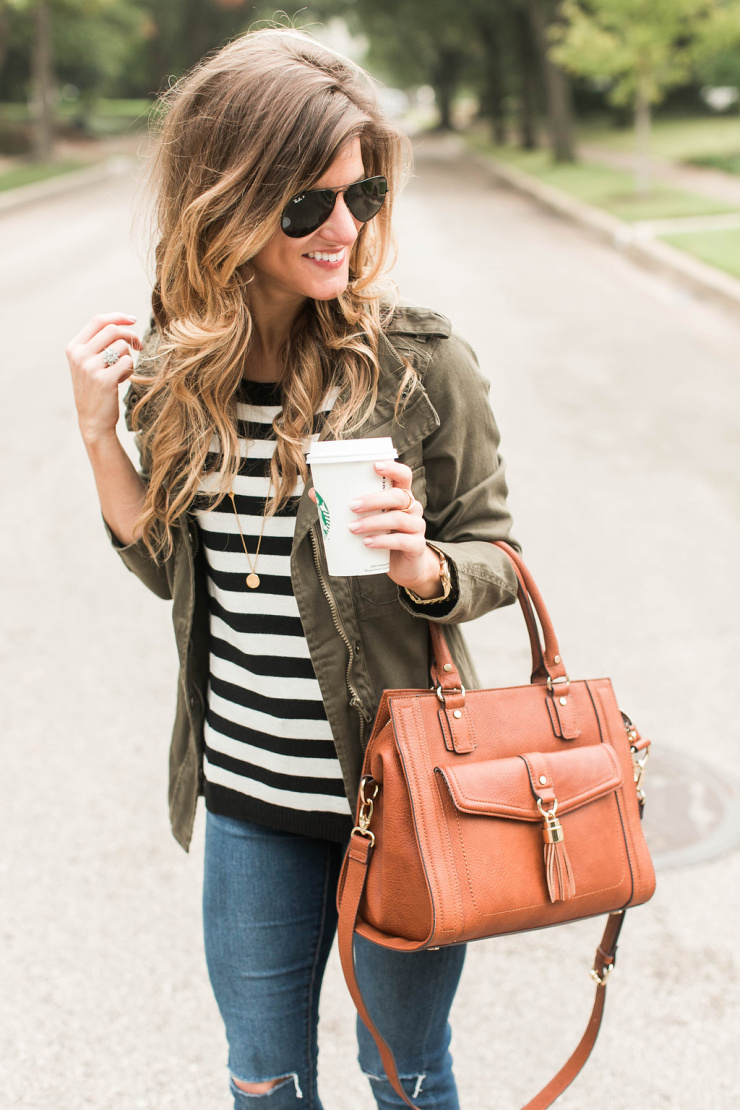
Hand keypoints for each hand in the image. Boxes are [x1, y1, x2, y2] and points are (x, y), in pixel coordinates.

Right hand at [66, 313, 141, 445]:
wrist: (92, 420)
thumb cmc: (95, 389)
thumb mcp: (88, 363)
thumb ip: (98, 344)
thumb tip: (123, 323)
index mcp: (73, 347)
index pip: (98, 321)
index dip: (118, 317)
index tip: (132, 320)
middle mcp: (79, 355)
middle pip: (112, 330)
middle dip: (130, 335)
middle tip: (138, 345)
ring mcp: (90, 367)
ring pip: (121, 346)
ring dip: (129, 356)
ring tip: (122, 371)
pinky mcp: (104, 380)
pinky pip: (127, 362)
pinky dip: (130, 369)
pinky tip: (123, 379)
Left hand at [343, 460, 443, 597]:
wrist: (402, 567)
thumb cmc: (383, 537)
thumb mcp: (367, 520)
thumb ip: (344, 507)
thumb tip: (314, 493)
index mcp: (401, 496)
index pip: (403, 475)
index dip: (392, 468)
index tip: (374, 466)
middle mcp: (412, 508)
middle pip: (398, 496)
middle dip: (373, 499)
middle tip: (351, 506)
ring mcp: (417, 527)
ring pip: (398, 518)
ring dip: (373, 522)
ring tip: (352, 528)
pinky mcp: (416, 547)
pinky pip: (402, 541)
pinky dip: (383, 541)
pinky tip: (367, 542)